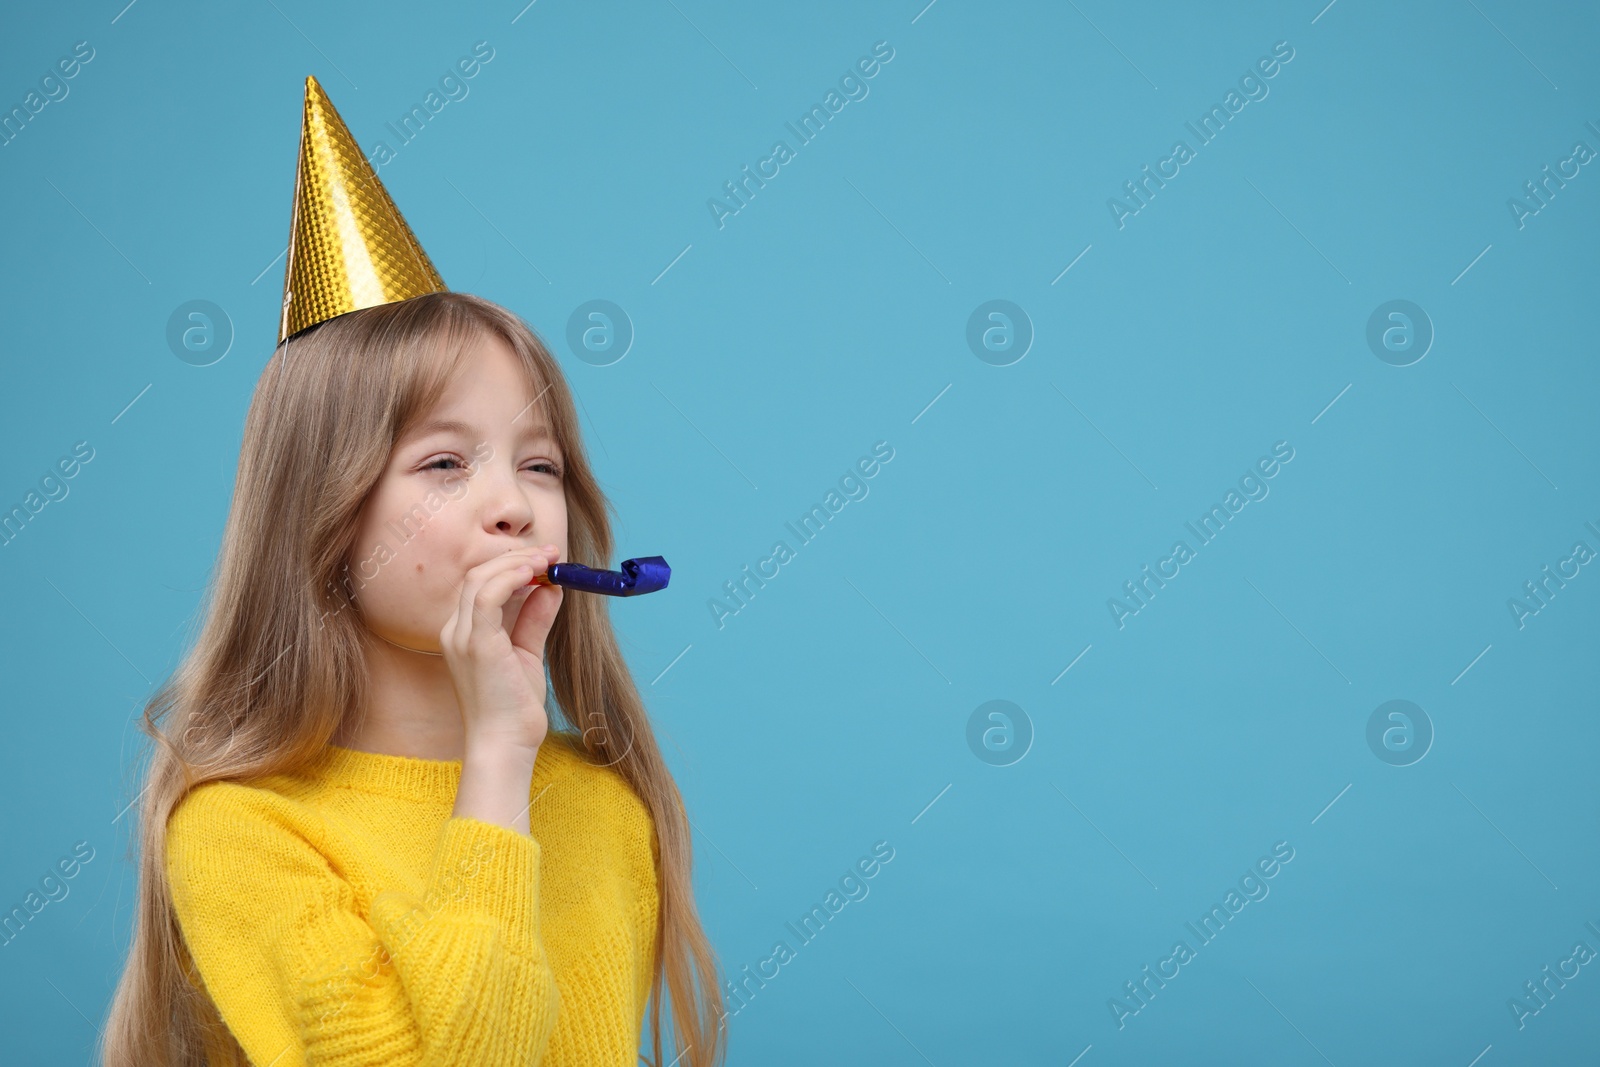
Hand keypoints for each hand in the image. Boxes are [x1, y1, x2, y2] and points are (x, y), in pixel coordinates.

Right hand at [440, 545, 564, 754]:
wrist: (506, 744)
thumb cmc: (514, 708)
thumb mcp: (527, 654)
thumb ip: (534, 620)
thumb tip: (551, 588)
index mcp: (463, 634)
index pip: (481, 585)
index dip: (512, 566)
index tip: (546, 560)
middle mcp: (455, 631)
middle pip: (479, 576)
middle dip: (517, 558)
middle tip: (551, 554)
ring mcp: (461, 637)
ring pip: (480, 579)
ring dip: (516, 562)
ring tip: (547, 560)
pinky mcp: (475, 644)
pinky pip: (486, 596)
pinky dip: (509, 578)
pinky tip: (533, 573)